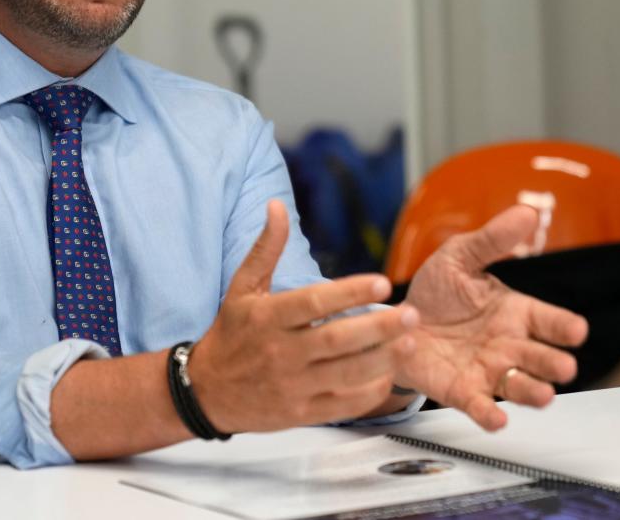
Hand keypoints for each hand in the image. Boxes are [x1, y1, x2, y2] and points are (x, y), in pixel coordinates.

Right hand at [187, 200, 418, 434]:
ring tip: (412, 343)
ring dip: (383, 359)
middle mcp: (281, 352)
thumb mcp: (242, 287)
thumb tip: (277, 206)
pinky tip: (390, 375)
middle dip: (379, 327)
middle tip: (412, 314)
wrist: (207, 391)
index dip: (350, 292)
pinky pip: (342, 405)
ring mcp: (292, 386)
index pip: (314, 302)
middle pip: (338, 340)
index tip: (382, 282)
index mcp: (268, 317)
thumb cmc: (231, 334)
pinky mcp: (300, 413)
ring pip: (346, 374)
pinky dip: (369, 392)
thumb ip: (266, 248)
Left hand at [398, 205, 588, 430]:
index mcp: (515, 313)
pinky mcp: (461, 391)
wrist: (396, 319)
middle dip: (554, 363)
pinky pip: (479, 406)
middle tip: (564, 366)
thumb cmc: (438, 291)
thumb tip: (527, 212)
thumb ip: (492, 240)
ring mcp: (487, 371)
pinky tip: (498, 421)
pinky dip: (490, 416)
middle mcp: (509, 346)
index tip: (576, 330)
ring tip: (545, 395)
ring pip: (519, 386)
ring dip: (533, 392)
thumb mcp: (459, 257)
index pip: (550, 321)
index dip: (565, 326)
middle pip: (541, 358)